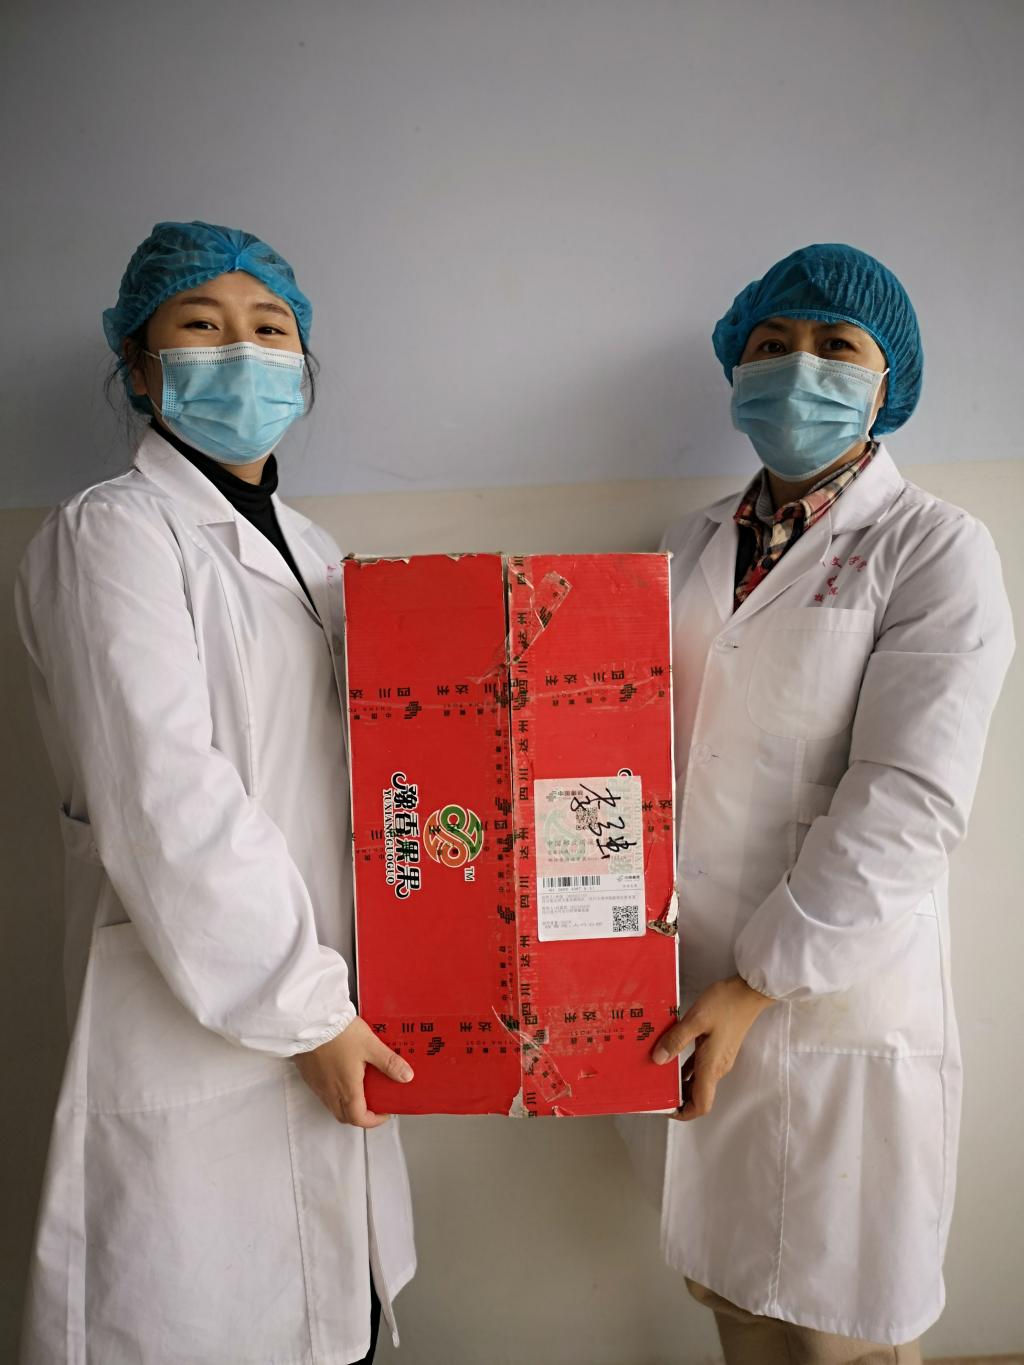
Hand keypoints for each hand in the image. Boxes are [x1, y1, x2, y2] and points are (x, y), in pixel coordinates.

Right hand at [293, 1016, 413, 1128]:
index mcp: (347, 1089)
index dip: (374, 1121)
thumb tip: (406, 1076)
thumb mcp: (370, 1045)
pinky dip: (335, 1093)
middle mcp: (330, 1092)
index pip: (359, 1119)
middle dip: (361, 1115)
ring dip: (347, 1105)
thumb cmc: (338, 1033)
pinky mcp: (309, 1075)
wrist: (310, 1021)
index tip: (384, 1112)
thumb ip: (389, 1062)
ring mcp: (318, 1085)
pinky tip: (342, 1074)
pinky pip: (323, 1093)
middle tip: (373, 1104)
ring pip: (333, 1106)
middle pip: (345, 1116)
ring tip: (360, 1088)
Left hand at [652, 974, 774, 1120]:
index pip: (701, 1105)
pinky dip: (686, 1068)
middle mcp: (717, 1067)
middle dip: (677, 1098)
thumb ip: (676, 1040)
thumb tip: (658, 1060)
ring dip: (680, 1083)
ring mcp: (719, 1058)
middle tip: (655, 1090)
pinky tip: (672, 1057)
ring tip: (658, 1074)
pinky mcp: (719, 1048)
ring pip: (698, 1081)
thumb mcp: (696, 1019)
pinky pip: (701, 1066)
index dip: (683, 1112)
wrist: (750, 991)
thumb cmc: (725, 1004)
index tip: (665, 1107)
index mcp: (712, 1066)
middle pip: (698, 1096)